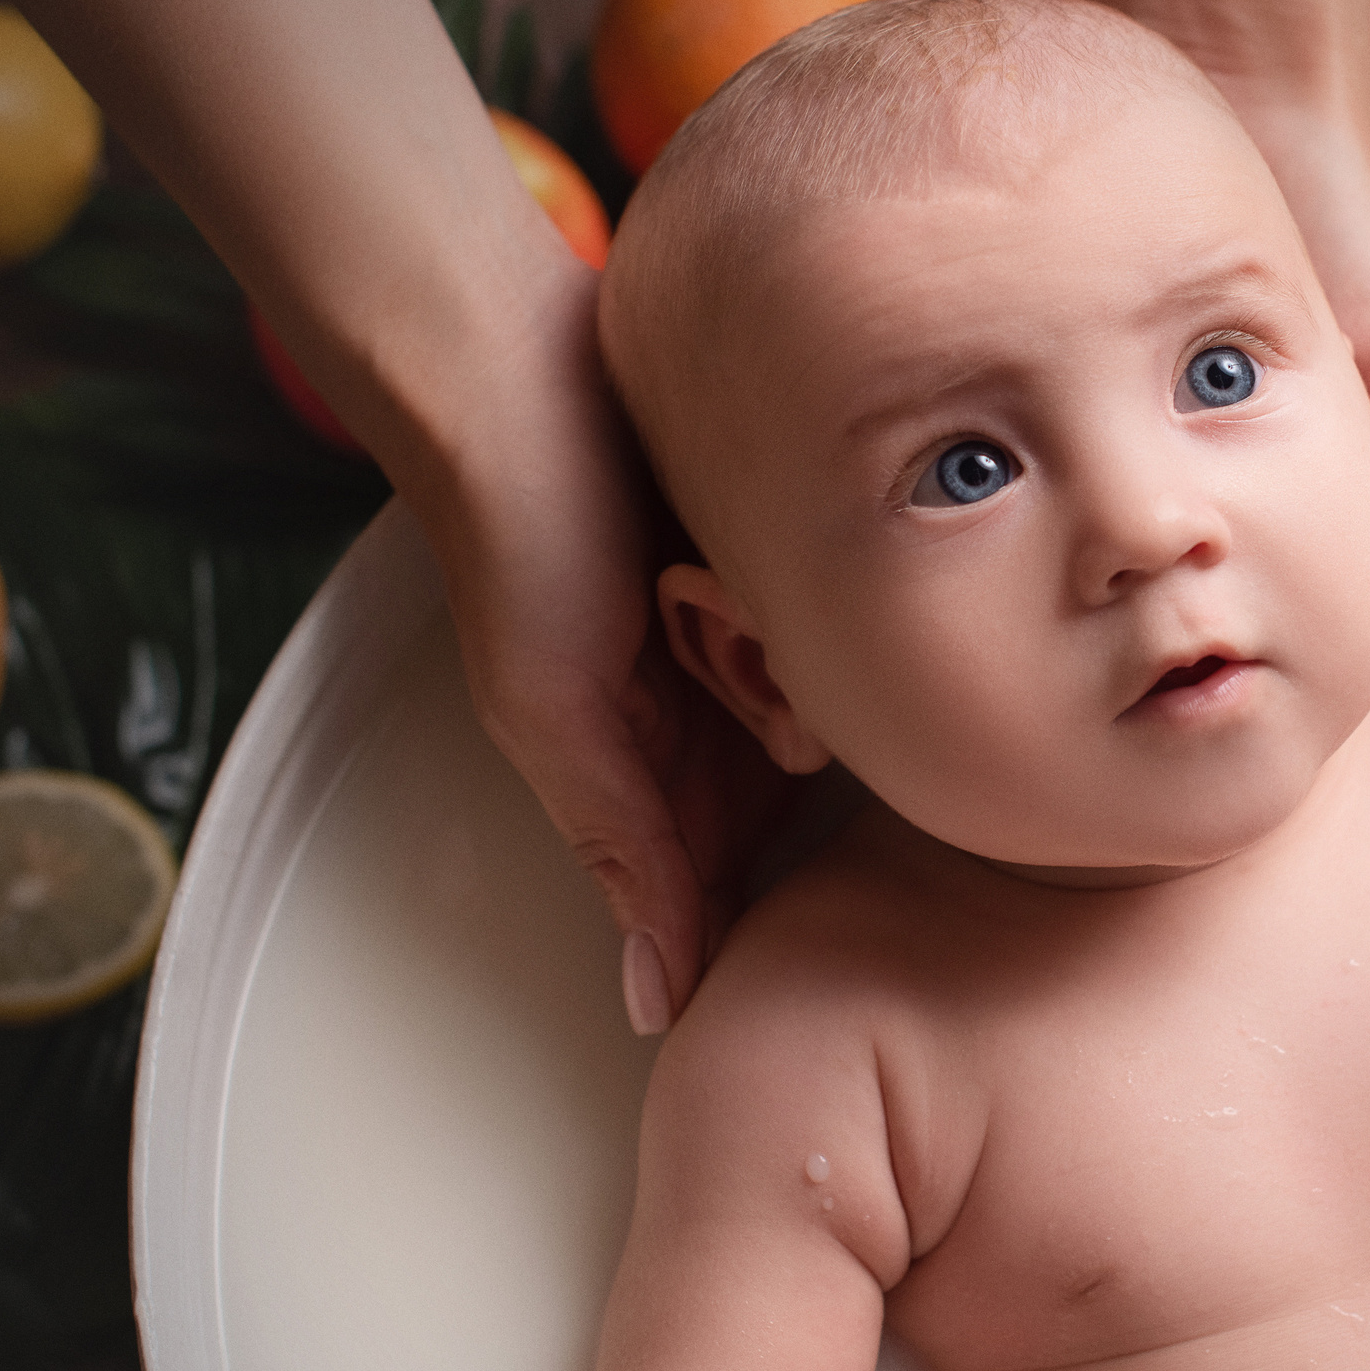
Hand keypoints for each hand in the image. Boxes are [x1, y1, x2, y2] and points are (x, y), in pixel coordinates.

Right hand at [403, 258, 786, 1034]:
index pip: (747, 879)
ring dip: (788, 650)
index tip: (755, 804)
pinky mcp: (800, 574)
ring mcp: (768, 645)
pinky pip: (848, 615)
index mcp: (666, 779)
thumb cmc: (521, 537)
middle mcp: (726, 722)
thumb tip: (658, 1001)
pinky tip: (739, 547)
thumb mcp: (553, 711)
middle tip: (702, 645)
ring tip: (696, 581)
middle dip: (781, 729)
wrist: (525, 369)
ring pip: (840, 702)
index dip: (775, 873)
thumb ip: (621, 846)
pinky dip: (806, 588)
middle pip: (813, 784)